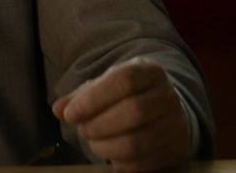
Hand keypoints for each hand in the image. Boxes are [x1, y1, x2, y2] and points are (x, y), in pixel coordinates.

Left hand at [52, 57, 190, 171]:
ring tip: (94, 142)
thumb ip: (79, 97)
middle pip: (133, 113)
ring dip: (106, 147)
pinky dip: (119, 162)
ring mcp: (176, 124)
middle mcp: (168, 96)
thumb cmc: (124, 95)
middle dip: (99, 126)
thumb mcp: (102, 86)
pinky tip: (111, 154)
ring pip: (137, 143)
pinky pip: (143, 163)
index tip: (70, 115)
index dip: (92, 100)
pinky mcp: (177, 150)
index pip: (123, 81)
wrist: (161, 108)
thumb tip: (58, 109)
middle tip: (83, 130)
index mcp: (149, 71)